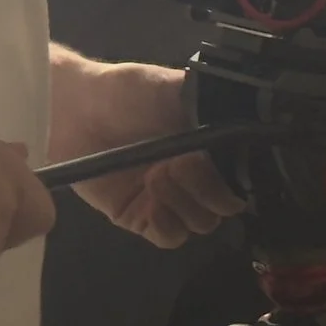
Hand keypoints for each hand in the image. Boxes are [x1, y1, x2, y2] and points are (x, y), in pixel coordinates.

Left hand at [57, 62, 241, 249]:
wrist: (77, 109)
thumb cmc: (130, 93)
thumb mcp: (178, 88)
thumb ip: (214, 103)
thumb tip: (248, 115)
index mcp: (212, 145)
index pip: (244, 175)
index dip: (235, 176)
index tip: (213, 159)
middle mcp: (197, 175)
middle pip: (225, 206)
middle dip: (208, 189)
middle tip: (179, 164)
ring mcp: (170, 198)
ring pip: (201, 224)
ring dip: (185, 204)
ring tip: (157, 176)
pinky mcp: (140, 217)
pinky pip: (169, 238)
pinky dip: (168, 226)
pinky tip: (154, 206)